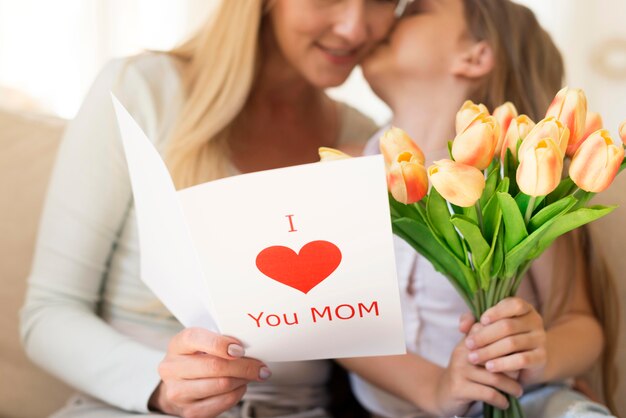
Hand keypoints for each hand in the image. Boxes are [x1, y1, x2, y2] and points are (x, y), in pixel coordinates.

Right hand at [150, 328, 270, 417]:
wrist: (176, 385)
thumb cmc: (195, 358)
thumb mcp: (201, 343)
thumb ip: (220, 340)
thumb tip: (249, 346)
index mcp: (177, 345)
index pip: (196, 338)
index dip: (221, 343)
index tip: (241, 348)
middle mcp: (172, 369)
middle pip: (214, 366)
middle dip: (244, 365)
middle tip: (260, 366)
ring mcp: (179, 392)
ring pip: (222, 385)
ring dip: (243, 379)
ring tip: (252, 374)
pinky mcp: (190, 411)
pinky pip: (223, 402)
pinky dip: (238, 393)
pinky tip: (240, 386)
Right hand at [434, 338, 522, 416]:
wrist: (443, 393)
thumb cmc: (466, 373)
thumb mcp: (475, 353)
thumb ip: (492, 344)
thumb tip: (518, 343)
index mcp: (468, 341)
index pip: (493, 335)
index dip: (509, 344)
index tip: (519, 355)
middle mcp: (462, 353)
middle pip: (497, 356)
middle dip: (513, 368)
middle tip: (521, 376)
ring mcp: (460, 370)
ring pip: (495, 377)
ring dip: (511, 387)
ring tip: (518, 391)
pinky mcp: (459, 388)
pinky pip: (488, 394)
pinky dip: (501, 400)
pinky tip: (505, 403)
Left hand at [464, 297, 546, 384]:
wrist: (525, 360)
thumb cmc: (501, 337)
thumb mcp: (487, 326)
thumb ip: (472, 321)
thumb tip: (462, 327)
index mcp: (524, 308)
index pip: (514, 304)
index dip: (497, 311)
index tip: (481, 321)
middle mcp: (535, 321)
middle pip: (508, 326)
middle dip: (484, 336)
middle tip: (468, 345)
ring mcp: (540, 339)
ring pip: (512, 343)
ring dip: (489, 351)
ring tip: (473, 357)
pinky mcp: (542, 357)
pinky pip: (522, 360)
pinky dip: (503, 364)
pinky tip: (489, 367)